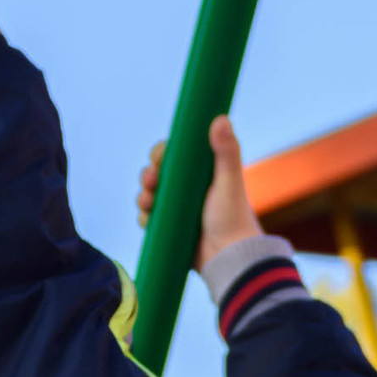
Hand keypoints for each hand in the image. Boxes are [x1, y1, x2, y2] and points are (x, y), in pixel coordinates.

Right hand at [137, 116, 263, 272]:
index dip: (162, 153)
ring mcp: (178, 209)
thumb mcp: (229, 181)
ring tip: (148, 203)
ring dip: (143, 196)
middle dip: (148, 175)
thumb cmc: (234, 219)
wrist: (230, 259)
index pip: (175, 154)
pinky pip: (148, 219)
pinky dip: (144, 217)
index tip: (159, 158)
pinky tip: (148, 219)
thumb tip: (221, 118)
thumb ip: (227, 151)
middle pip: (157, 173)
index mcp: (203, 172)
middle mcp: (189, 188)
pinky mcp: (171, 228)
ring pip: (149, 195)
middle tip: (151, 181)